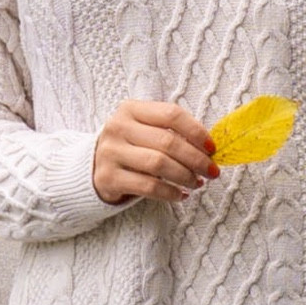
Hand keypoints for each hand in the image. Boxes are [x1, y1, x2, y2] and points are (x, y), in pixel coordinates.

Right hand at [92, 99, 219, 205]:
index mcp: (130, 109)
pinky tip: (181, 195)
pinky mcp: (109, 178)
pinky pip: (148, 187)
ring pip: (158, 164)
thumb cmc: (130, 146)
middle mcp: (118, 127)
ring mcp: (111, 153)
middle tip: (212, 171)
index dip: (196, 131)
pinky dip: (170, 193)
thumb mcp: (144, 129)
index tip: (212, 148)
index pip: (171, 114)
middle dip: (196, 159)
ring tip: (197, 183)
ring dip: (185, 176)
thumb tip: (208, 149)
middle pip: (167, 141)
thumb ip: (171, 132)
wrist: (93, 167)